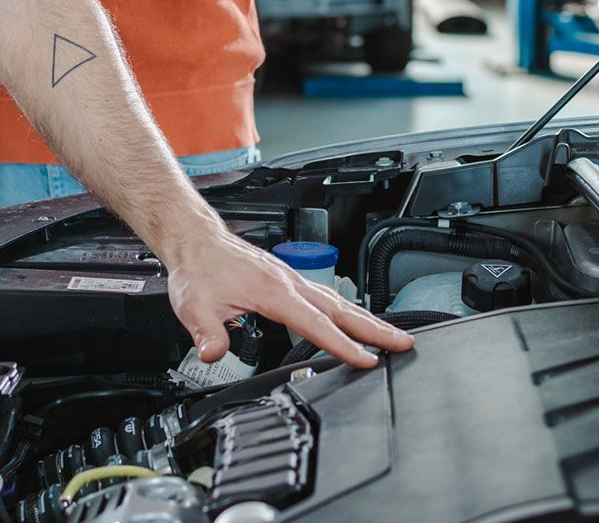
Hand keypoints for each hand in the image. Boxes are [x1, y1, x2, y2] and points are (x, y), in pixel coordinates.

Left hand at [164, 226, 414, 369]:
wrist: (196, 239)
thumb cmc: (198, 269)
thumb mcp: (193, 305)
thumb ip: (206, 333)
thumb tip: (213, 354)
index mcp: (273, 291)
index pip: (317, 324)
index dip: (343, 345)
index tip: (368, 360)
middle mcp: (289, 282)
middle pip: (341, 309)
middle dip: (375, 329)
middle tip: (405, 344)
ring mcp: (290, 279)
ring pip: (337, 300)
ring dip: (366, 319)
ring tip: (391, 335)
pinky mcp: (286, 279)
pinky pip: (326, 295)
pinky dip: (347, 309)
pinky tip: (352, 319)